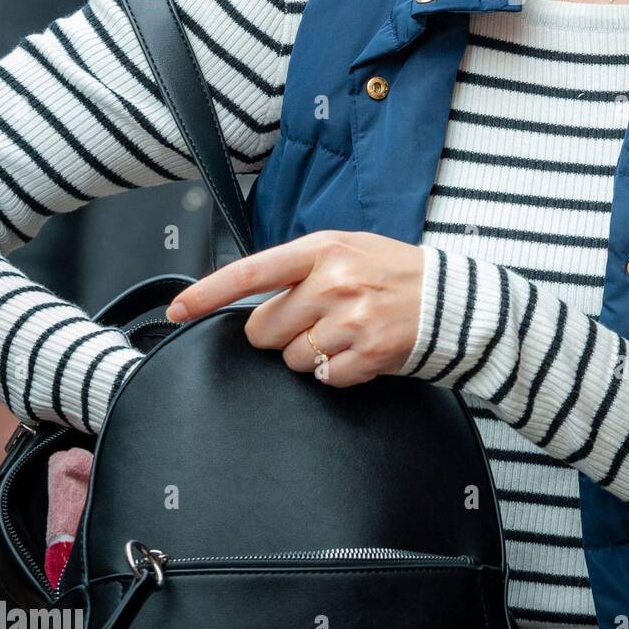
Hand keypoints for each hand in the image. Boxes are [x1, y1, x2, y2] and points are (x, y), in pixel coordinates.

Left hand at [165, 230, 425, 387]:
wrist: (452, 299)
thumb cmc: (393, 273)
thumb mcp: (347, 250)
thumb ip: (301, 269)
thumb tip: (252, 302)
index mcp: (322, 249)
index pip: (250, 272)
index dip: (207, 293)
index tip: (176, 310)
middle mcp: (333, 281)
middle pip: (264, 329)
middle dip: (281, 334)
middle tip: (316, 322)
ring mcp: (349, 319)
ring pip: (293, 359)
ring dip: (313, 355)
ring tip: (346, 335)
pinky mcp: (366, 353)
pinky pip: (325, 378)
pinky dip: (338, 372)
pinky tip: (360, 352)